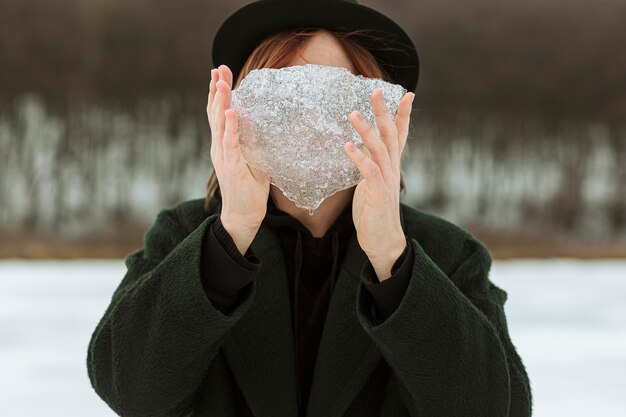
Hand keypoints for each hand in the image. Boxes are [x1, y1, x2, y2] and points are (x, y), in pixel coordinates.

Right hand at [207, 65, 269, 253]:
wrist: (244, 215)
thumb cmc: (249, 187)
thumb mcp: (254, 158)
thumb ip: (253, 141)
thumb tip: (264, 122)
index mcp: (223, 144)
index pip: (219, 113)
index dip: (218, 93)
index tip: (220, 73)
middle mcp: (219, 147)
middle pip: (215, 113)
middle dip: (217, 90)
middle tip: (219, 68)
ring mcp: (223, 156)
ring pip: (220, 124)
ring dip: (221, 103)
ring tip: (222, 83)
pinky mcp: (232, 167)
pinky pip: (231, 144)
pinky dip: (231, 127)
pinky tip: (232, 112)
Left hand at [344, 88, 414, 280]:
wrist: (384, 240)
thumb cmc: (376, 212)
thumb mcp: (374, 183)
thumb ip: (372, 166)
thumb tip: (362, 150)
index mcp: (392, 166)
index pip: (400, 135)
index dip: (403, 115)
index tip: (407, 94)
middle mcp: (392, 169)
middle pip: (390, 135)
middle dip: (384, 112)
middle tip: (376, 91)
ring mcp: (387, 180)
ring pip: (379, 149)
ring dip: (367, 130)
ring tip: (353, 114)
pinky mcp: (378, 193)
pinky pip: (369, 172)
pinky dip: (359, 158)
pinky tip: (348, 146)